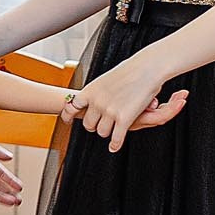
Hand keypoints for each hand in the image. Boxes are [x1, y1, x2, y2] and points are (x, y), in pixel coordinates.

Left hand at [63, 55, 190, 149]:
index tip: (66, 120)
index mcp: (90, 90)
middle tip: (100, 124)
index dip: (67, 116)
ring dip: (107, 132)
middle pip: (88, 124)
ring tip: (112, 130)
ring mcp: (110, 111)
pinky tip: (114, 147)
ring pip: (101, 132)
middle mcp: (97, 102)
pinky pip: (116, 138)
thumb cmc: (130, 70)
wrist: (148, 67)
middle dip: (94, 126)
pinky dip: (115, 144)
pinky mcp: (124, 119)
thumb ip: (97, 91)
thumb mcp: (106, 79)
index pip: (71, 107)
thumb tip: (91, 99)